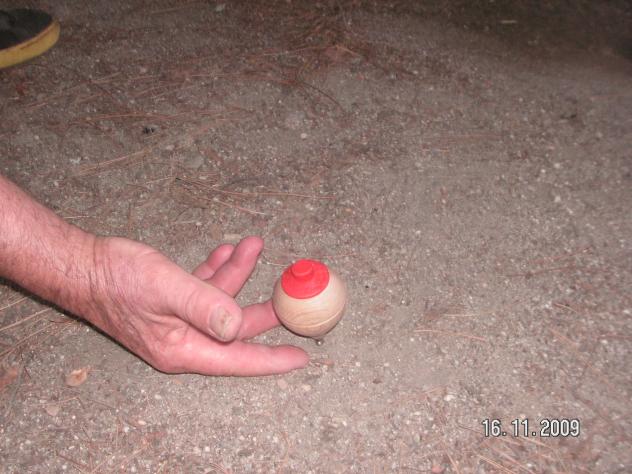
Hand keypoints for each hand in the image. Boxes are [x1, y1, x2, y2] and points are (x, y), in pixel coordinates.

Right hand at [87, 235, 308, 375]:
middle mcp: (183, 339)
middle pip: (235, 329)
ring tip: (253, 245)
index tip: (301, 355)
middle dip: (263, 308)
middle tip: (289, 292)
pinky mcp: (171, 303)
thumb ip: (203, 305)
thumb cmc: (116, 278)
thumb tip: (237, 325)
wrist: (82, 265)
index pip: (237, 358)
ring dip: (238, 274)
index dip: (271, 359)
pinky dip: (217, 271)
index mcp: (182, 347)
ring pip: (220, 302)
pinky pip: (204, 290)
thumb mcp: (164, 287)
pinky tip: (227, 251)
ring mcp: (177, 322)